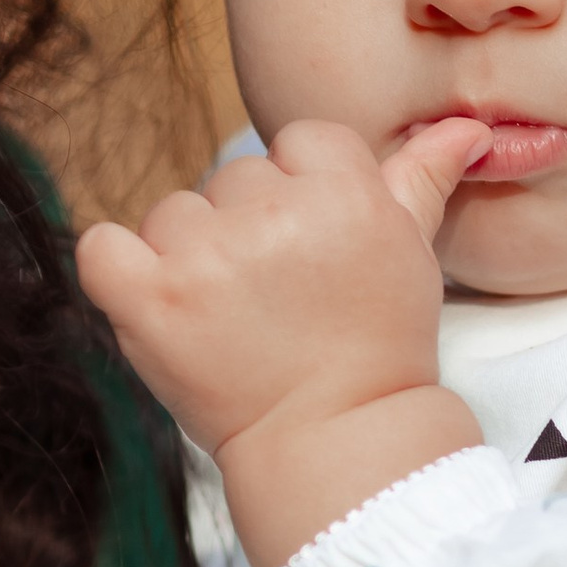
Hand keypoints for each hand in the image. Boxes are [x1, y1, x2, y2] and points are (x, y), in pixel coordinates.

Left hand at [75, 116, 491, 566]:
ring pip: (174, 213)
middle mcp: (272, 215)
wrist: (334, 440)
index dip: (303, 195)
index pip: (299, 142)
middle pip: (234, 177)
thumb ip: (421, 179)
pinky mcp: (147, 302)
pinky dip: (118, 268)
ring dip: (189, 255)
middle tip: (278, 296)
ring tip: (231, 316)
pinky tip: (157, 301)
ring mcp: (203, 258)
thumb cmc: (377, 347)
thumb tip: (465, 126)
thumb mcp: (411, 254)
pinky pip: (101, 248)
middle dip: (248, 228)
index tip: (315, 251)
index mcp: (342, 192)